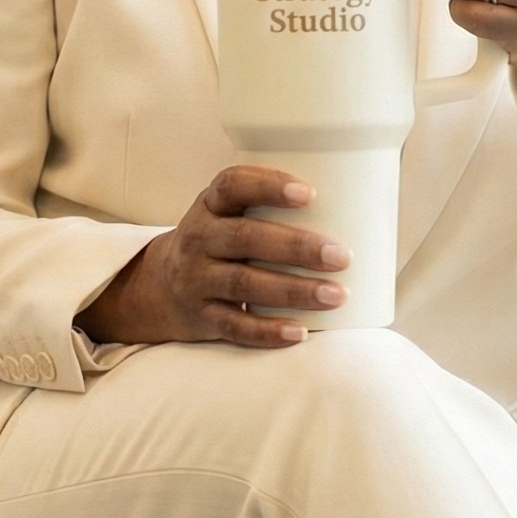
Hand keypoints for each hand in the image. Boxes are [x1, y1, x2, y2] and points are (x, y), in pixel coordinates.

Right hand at [78, 167, 350, 349]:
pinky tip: (299, 332)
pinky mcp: (201, 317)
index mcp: (210, 206)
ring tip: (335, 295)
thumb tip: (357, 210)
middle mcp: (198, 239)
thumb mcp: (227, 216)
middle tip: (341, 256)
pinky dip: (268, 330)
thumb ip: (269, 210)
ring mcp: (196, 280)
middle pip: (245, 238)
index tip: (309, 194)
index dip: (268, 186)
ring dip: (293, 290)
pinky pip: (234, 326)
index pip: (232, 185)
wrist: (159, 287)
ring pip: (243, 283)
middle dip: (296, 247)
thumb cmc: (219, 243)